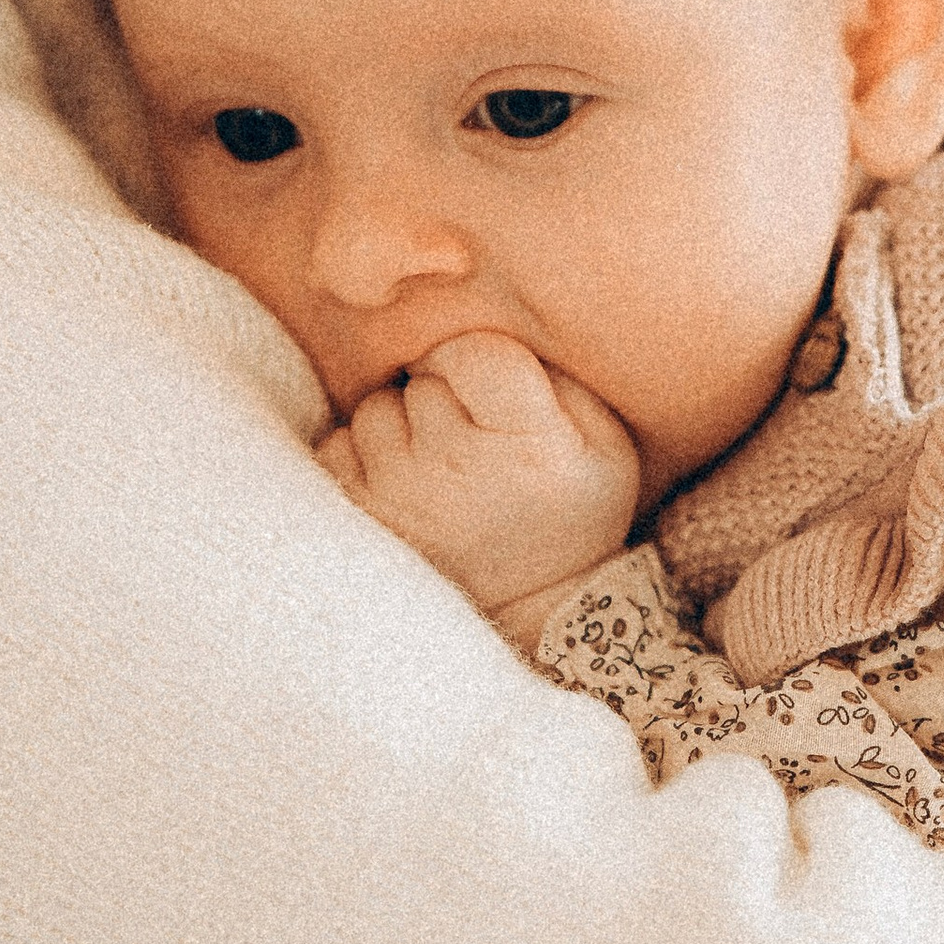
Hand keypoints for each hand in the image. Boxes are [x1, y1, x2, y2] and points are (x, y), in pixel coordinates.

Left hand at [317, 330, 640, 635]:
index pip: (472, 352)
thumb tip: (489, 332)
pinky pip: (337, 446)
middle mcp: (457, 469)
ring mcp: (399, 497)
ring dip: (400, 425)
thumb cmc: (571, 512)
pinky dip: (362, 458)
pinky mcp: (358, 519)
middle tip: (470, 437)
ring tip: (437, 465)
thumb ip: (557, 375)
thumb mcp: (606, 443)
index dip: (478, 360)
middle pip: (419, 377)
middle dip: (440, 392)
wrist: (530, 611)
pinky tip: (402, 484)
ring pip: (376, 409)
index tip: (492, 392)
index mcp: (529, 443)